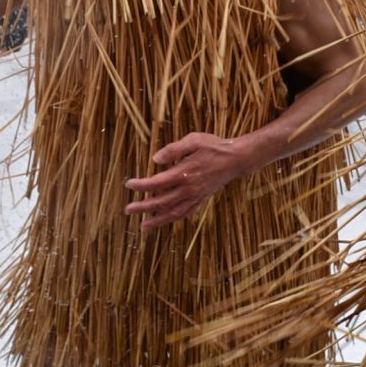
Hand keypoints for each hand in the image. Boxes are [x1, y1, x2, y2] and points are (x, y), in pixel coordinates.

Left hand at [123, 132, 251, 229]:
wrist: (236, 159)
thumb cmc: (215, 147)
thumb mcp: (194, 140)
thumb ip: (174, 149)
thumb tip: (156, 159)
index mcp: (184, 173)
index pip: (157, 183)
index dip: (141, 185)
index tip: (129, 185)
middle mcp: (189, 189)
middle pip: (161, 202)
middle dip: (143, 207)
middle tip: (128, 210)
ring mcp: (195, 196)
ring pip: (173, 213)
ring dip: (157, 220)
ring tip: (143, 226)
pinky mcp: (201, 199)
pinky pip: (185, 213)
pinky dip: (173, 219)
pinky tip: (164, 221)